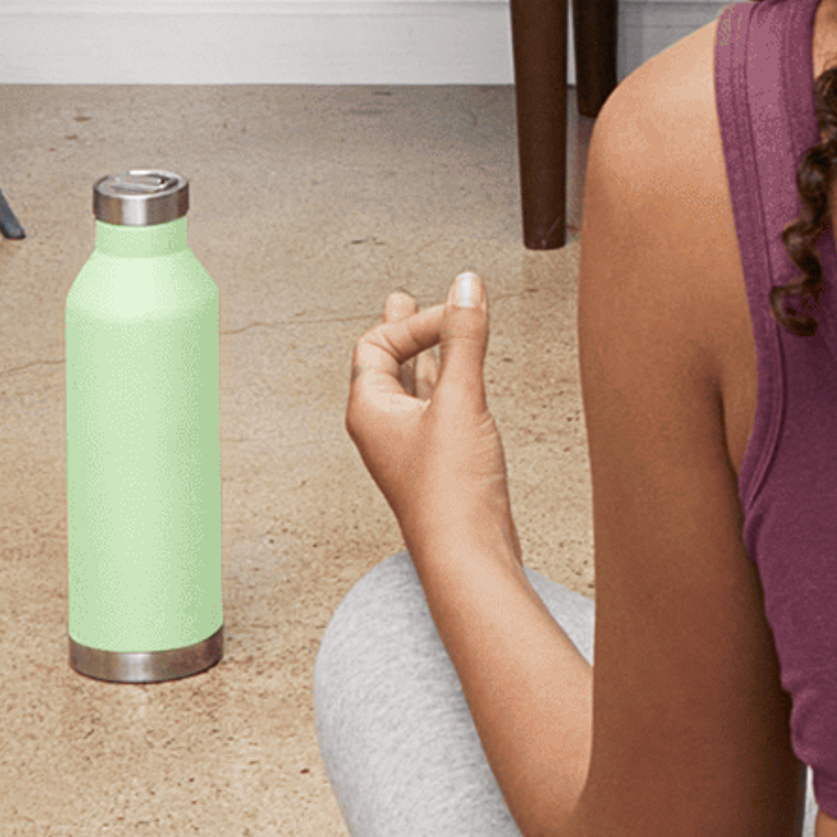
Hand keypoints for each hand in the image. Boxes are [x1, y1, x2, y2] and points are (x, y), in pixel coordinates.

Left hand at [345, 272, 523, 573]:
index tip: (455, 314)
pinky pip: (437, 406)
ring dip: (427, 354)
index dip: (412, 322)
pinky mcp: (439, 458)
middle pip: (386, 364)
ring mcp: (411, 444)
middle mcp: (383, 426)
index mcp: (369, 410)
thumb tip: (466, 285)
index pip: (377, 345)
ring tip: (435, 330)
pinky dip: (448, 381)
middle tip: (403, 300)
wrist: (467, 551)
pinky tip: (461, 376)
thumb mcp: (461, 400)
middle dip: (403, 330)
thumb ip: (465, 338)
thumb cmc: (450, 491)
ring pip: (414, 386)